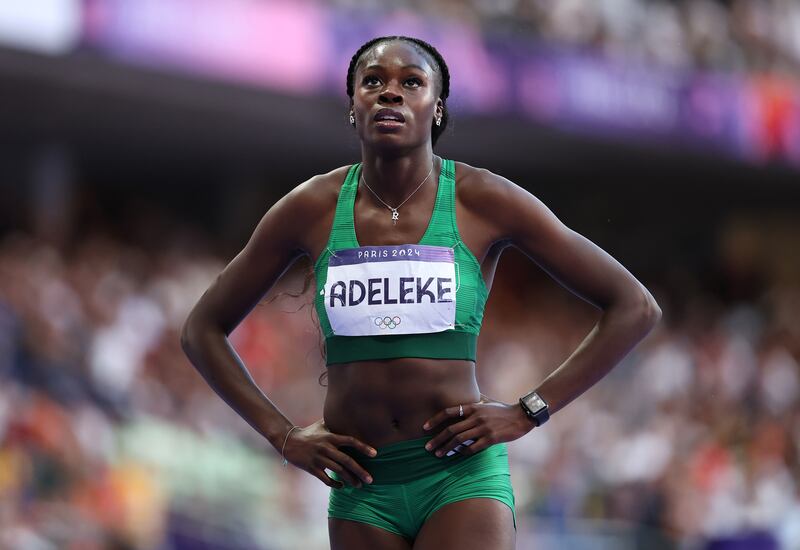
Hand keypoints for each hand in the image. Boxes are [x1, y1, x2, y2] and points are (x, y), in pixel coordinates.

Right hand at [281, 419, 376, 488]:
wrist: (289, 441)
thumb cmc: (308, 433)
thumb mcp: (322, 425)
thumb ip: (335, 423)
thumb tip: (349, 415)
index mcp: (331, 437)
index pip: (350, 441)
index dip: (363, 447)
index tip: (375, 454)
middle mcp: (326, 448)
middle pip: (347, 461)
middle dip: (360, 471)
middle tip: (370, 479)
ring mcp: (319, 459)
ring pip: (338, 472)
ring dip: (350, 480)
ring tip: (359, 485)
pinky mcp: (312, 468)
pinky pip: (325, 479)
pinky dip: (335, 484)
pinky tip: (342, 486)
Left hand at [422, 399, 536, 456]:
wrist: (522, 416)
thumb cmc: (503, 409)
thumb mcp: (488, 401)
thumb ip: (476, 399)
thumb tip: (468, 393)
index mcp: (473, 407)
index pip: (449, 412)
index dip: (435, 420)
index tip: (425, 428)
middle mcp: (476, 417)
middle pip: (451, 429)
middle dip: (437, 439)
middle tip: (427, 447)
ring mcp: (483, 428)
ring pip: (459, 440)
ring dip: (447, 448)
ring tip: (438, 455)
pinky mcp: (491, 438)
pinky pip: (473, 447)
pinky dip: (463, 452)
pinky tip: (458, 455)